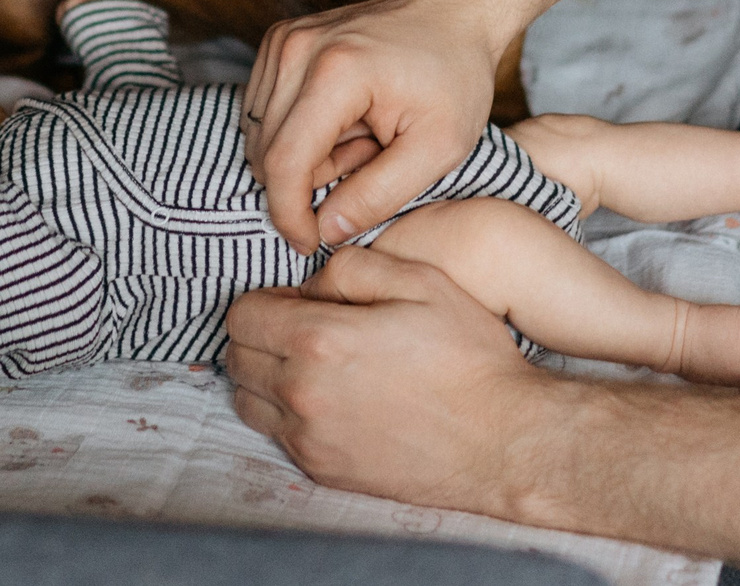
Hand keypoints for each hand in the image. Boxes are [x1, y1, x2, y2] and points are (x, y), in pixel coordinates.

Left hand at [225, 244, 553, 514]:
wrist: (503, 442)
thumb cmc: (468, 359)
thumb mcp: (421, 281)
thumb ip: (351, 267)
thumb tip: (309, 284)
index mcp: (319, 340)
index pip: (242, 315)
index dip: (266, 300)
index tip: (298, 302)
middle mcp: (302, 393)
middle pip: (236, 358)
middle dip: (261, 336)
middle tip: (305, 330)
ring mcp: (309, 439)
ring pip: (247, 401)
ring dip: (266, 378)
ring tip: (313, 367)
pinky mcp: (322, 471)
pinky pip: (277, 436)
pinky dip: (289, 416)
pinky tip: (332, 402)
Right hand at [245, 0, 506, 251]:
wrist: (453, 8)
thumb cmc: (454, 76)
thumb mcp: (439, 149)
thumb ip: (379, 195)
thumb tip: (326, 230)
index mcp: (336, 72)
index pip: (284, 163)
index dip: (289, 215)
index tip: (310, 243)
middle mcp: (297, 48)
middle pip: (266, 152)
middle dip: (311, 180)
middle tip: (372, 162)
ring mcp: (283, 40)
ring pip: (261, 135)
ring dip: (306, 156)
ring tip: (365, 140)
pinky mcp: (279, 42)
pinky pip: (266, 113)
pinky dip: (300, 133)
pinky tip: (347, 123)